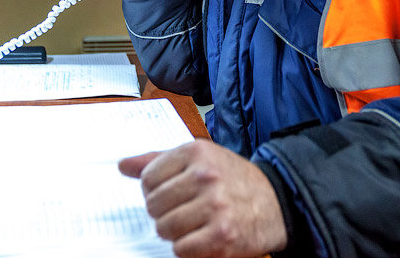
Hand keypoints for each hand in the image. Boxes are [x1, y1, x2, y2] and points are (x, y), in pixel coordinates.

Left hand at [119, 139, 287, 257]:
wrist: (276, 202)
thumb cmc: (233, 179)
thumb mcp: (200, 158)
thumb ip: (159, 160)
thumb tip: (123, 165)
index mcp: (196, 151)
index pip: (148, 177)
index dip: (154, 190)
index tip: (170, 192)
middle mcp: (205, 176)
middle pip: (153, 205)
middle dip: (163, 212)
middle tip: (183, 210)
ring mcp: (214, 206)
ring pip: (164, 228)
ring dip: (175, 232)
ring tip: (193, 223)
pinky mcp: (221, 235)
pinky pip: (181, 249)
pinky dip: (187, 248)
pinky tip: (201, 236)